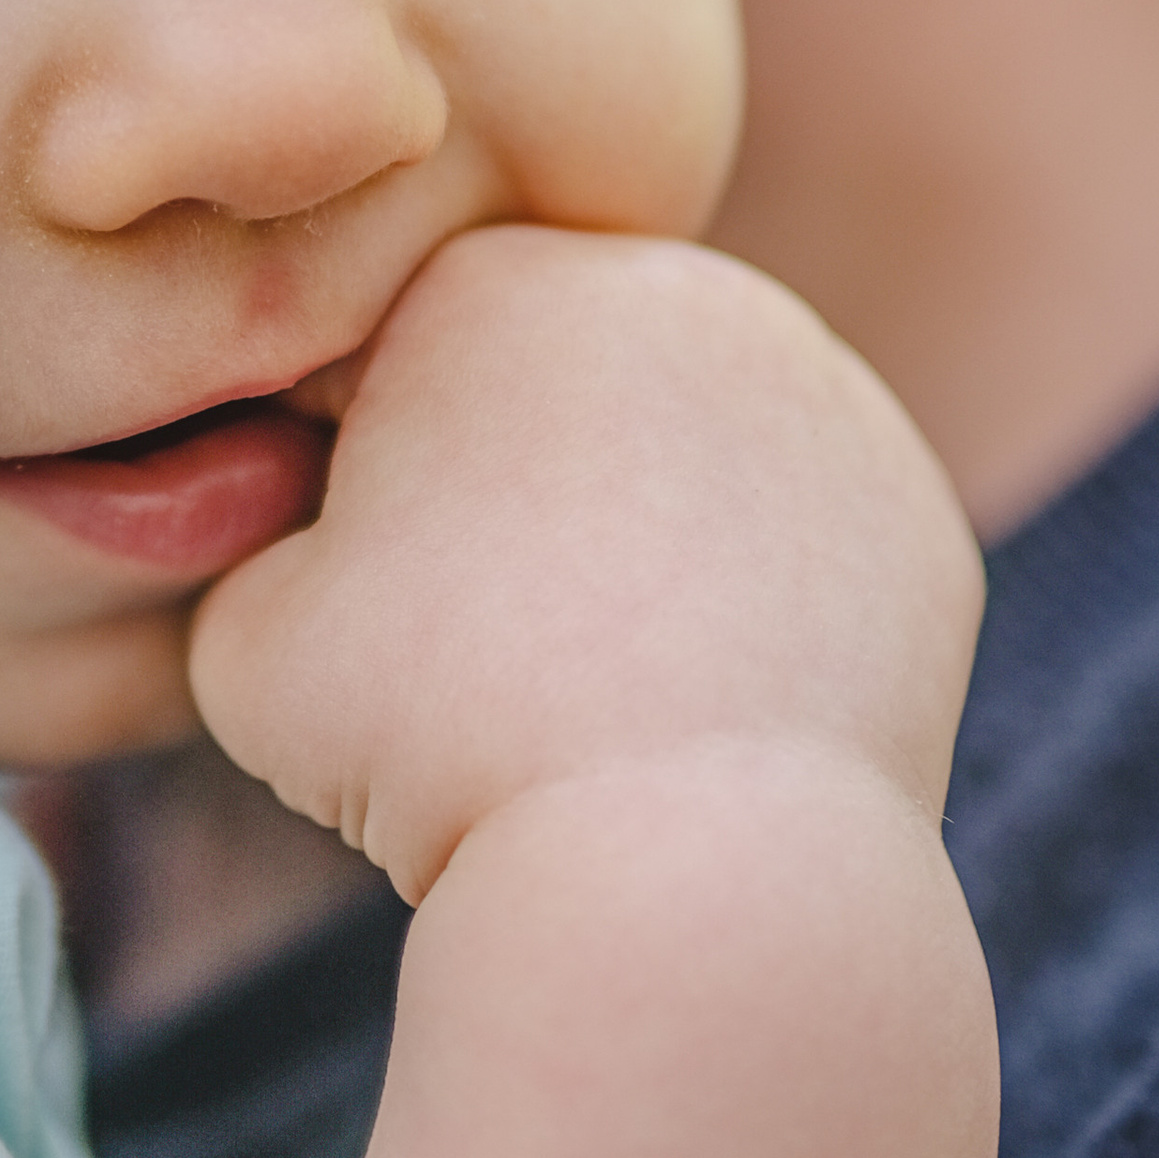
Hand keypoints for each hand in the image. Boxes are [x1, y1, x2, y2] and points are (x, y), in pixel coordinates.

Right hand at [189, 224, 981, 900]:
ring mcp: (824, 395)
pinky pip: (791, 539)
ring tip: (589, 673)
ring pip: (681, 447)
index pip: (389, 353)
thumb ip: (259, 537)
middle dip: (507, 482)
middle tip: (480, 640)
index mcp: (500, 276)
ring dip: (631, 528)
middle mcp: (680, 292)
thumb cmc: (433, 745)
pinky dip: (746, 604)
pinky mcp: (913, 514)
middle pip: (552, 378)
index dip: (346, 479)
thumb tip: (315, 527)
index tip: (360, 589)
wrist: (687, 880)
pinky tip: (698, 700)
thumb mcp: (245, 628)